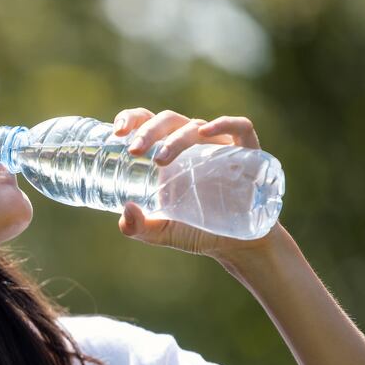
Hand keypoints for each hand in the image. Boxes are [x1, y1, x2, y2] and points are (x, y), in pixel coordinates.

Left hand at [112, 108, 283, 259]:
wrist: (236, 245)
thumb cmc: (196, 230)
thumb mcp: (161, 231)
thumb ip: (138, 226)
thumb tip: (126, 211)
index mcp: (167, 152)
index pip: (147, 122)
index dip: (131, 119)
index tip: (117, 133)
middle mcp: (191, 143)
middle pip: (168, 121)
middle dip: (148, 131)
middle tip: (134, 150)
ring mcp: (219, 146)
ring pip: (195, 126)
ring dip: (175, 138)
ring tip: (159, 159)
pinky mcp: (247, 152)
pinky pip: (239, 128)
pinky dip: (224, 124)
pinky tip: (206, 132)